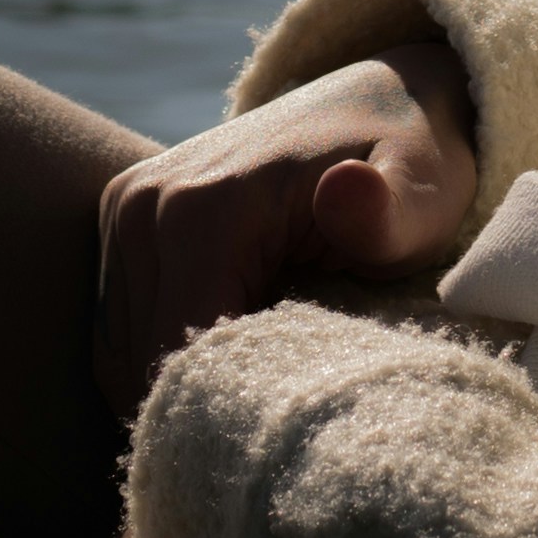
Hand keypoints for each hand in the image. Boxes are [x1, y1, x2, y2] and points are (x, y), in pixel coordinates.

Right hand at [92, 37, 477, 420]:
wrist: (378, 98)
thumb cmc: (408, 163)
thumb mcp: (419, 194)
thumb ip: (385, 213)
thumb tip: (344, 193)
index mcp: (202, 208)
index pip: (180, 360)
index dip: (229, 418)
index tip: (286, 439)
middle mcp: (144, 204)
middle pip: (143, 368)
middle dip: (205, 413)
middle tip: (278, 434)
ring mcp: (125, 210)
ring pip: (121, 359)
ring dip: (181, 391)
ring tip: (260, 394)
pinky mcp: (121, 222)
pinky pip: (118, 333)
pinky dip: (161, 364)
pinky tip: (229, 367)